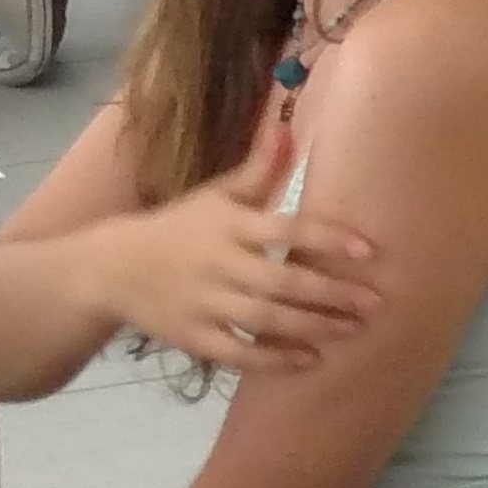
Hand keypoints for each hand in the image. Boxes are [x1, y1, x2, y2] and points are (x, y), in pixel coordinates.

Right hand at [94, 97, 382, 375]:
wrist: (111, 269)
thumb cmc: (180, 227)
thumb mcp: (216, 194)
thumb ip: (258, 168)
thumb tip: (288, 127)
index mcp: (229, 225)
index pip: (286, 230)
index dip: (327, 239)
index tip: (368, 251)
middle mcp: (219, 264)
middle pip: (281, 281)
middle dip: (331, 294)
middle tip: (375, 303)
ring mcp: (204, 303)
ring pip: (264, 319)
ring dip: (312, 327)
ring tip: (353, 330)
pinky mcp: (192, 337)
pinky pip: (237, 352)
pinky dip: (273, 360)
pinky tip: (309, 360)